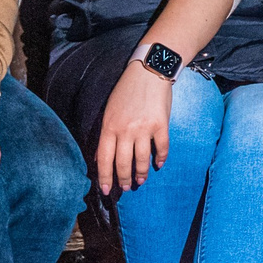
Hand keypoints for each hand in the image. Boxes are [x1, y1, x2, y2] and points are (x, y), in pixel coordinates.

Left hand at [94, 60, 173, 195]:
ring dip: (141, 174)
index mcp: (109, 126)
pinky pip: (162, 148)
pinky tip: (159, 164)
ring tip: (140, 181)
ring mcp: (144, 128)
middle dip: (123, 180)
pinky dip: (161, 159)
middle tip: (125, 188)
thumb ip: (106, 134)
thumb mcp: (110, 111)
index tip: (105, 190)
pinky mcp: (161, 125)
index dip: (104, 177)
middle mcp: (125, 130)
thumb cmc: (127, 91)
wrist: (149, 71)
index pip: (104, 158)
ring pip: (142, 160)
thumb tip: (101, 158)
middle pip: (123, 163)